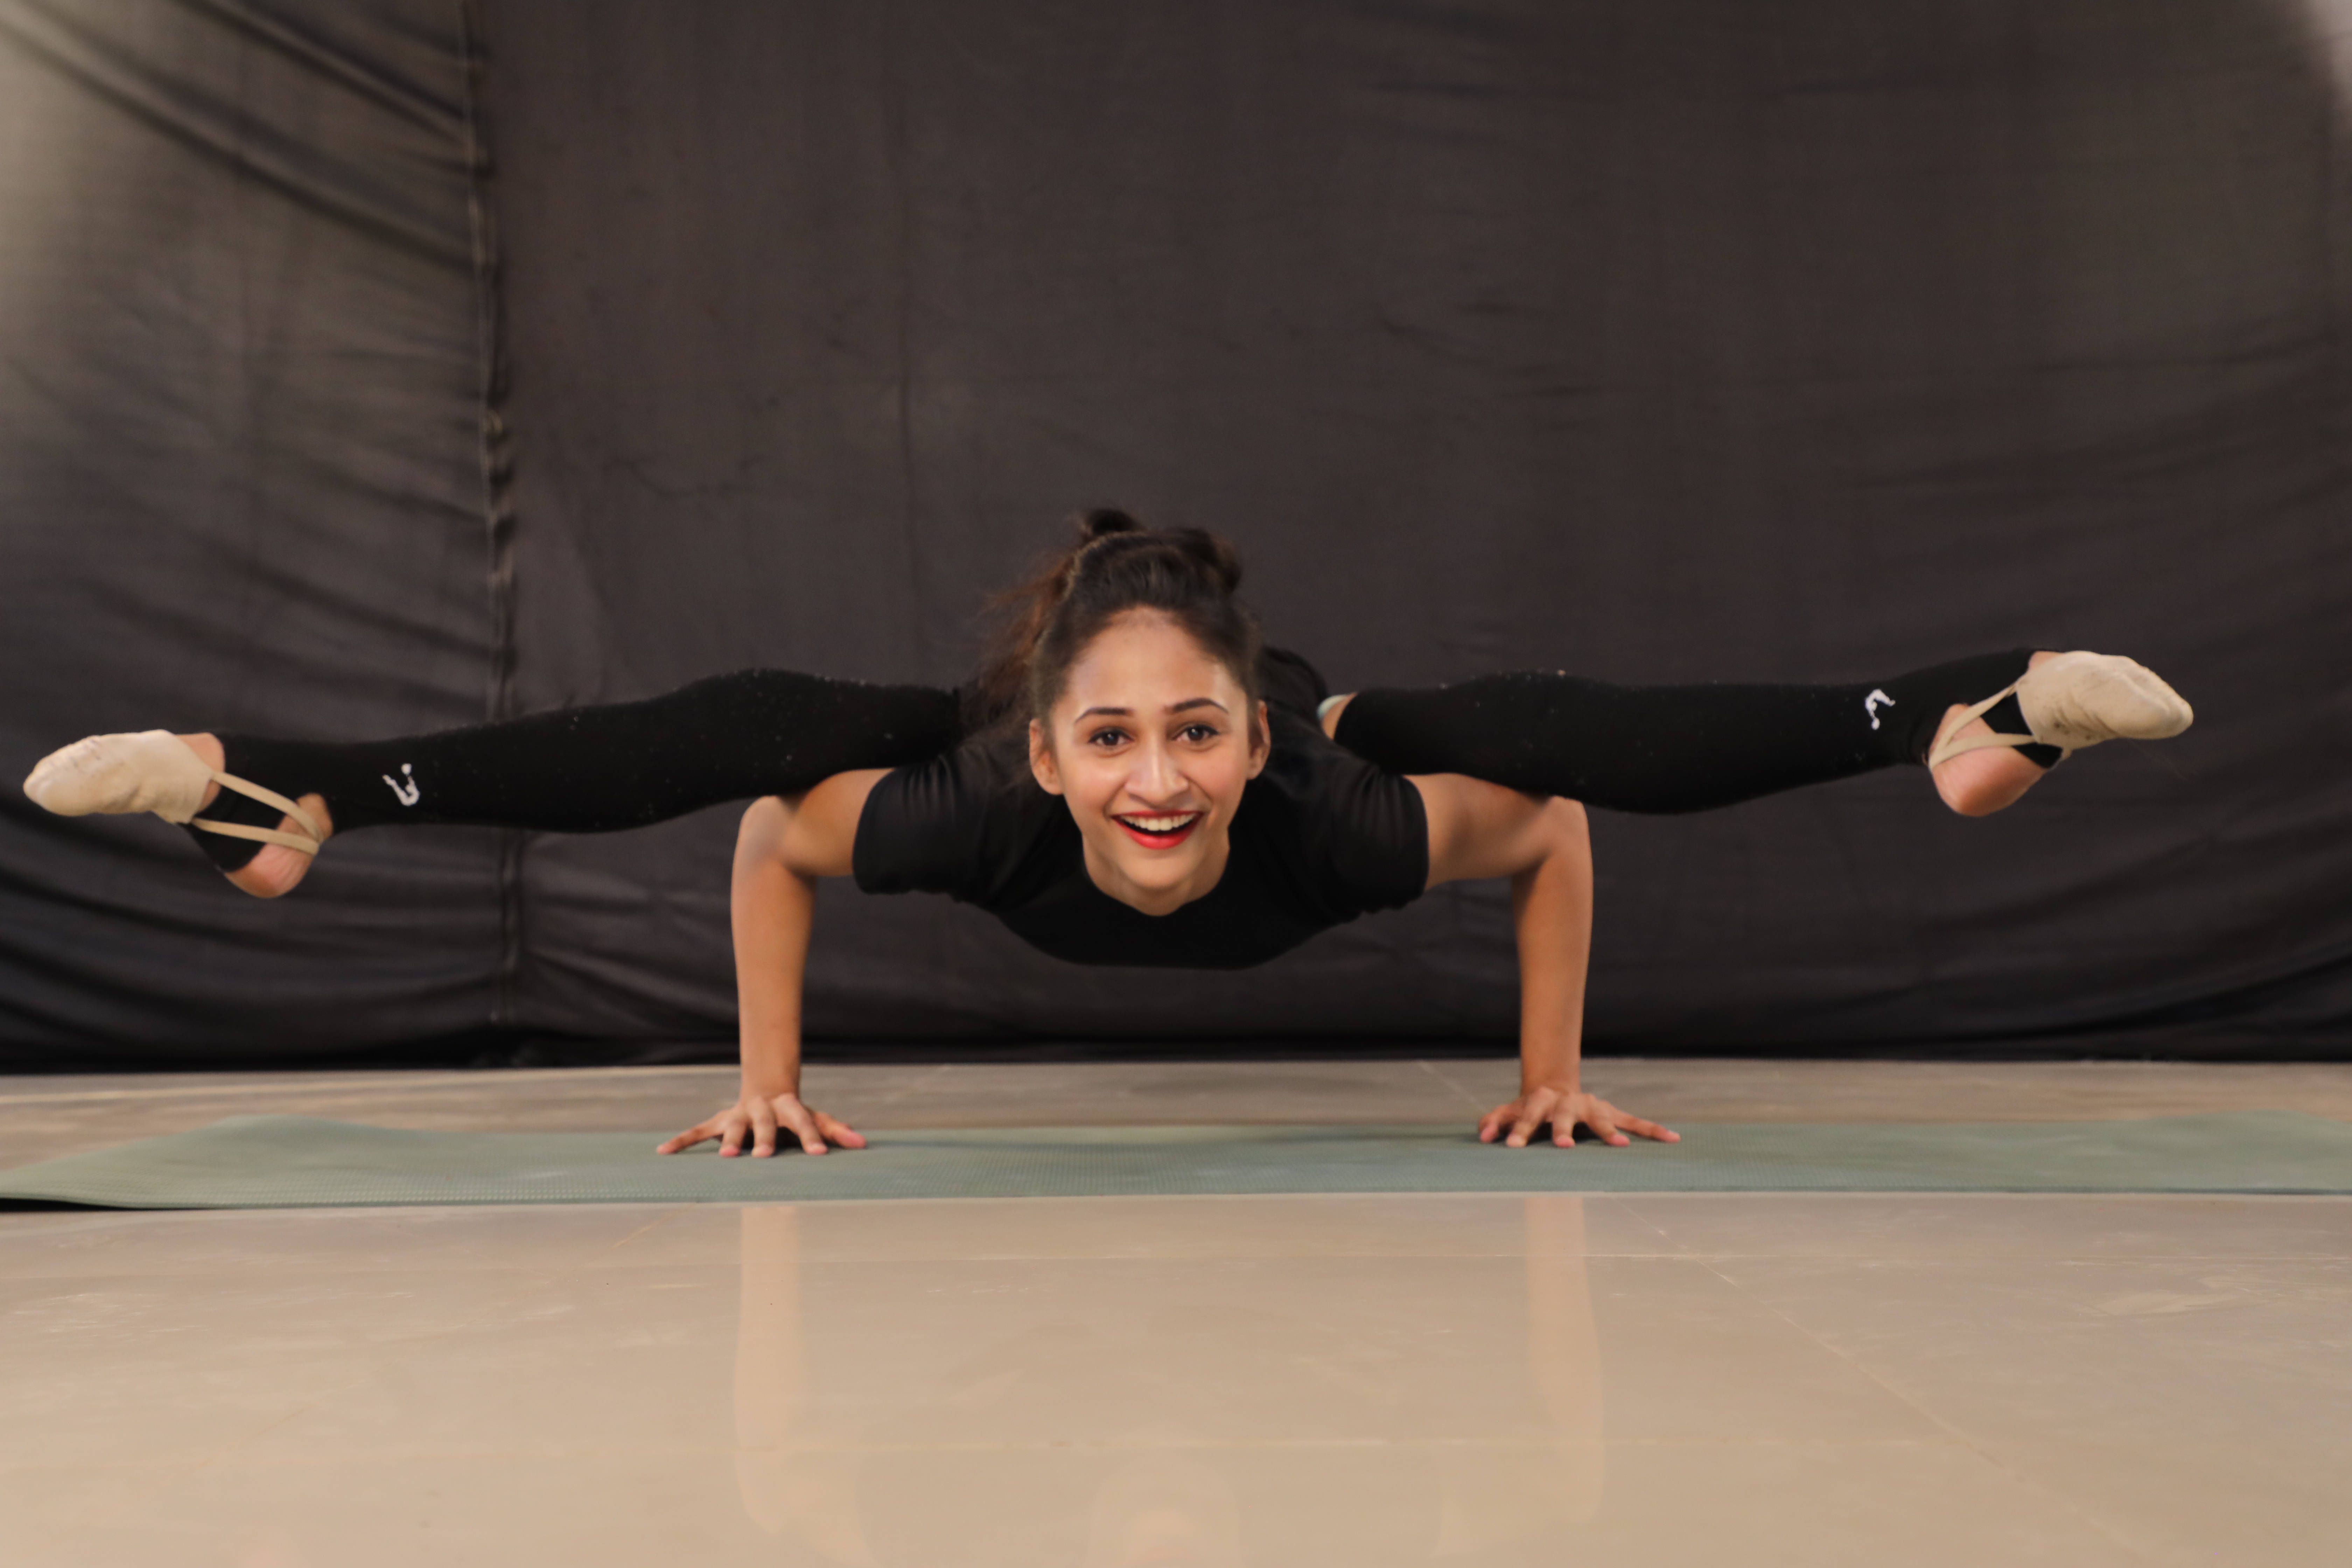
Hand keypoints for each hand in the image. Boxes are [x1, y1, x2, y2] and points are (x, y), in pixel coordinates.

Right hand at [656, 1089, 866, 1157]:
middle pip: (765, 1123)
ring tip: (724, 1158)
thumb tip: (863, 1144)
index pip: (803, 1121)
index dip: (812, 1137)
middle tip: (761, 1157)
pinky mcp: (717, 1122)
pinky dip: (681, 1142)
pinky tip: (663, 1153)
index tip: (819, 1155)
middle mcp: (761, 1109)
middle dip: (763, 1139)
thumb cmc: (795, 1112)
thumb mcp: (817, 1118)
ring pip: (731, 1126)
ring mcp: (737, 1115)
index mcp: (788, 1107)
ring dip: (728, 1140)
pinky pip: (697, 1132)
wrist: (765, 1088)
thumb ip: (836, 1130)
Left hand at [1478, 1085, 1678, 1149]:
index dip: (1517, 1130)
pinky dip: (1653, 1130)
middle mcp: (1568, 1102)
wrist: (1554, 1086)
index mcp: (1541, 1101)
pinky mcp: (1611, 1113)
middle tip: (1563, 1147)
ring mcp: (1592, 1107)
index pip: (1526, 1115)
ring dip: (1610, 1132)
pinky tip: (1673, 1139)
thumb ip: (1493, 1122)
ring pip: (1602, 1118)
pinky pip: (1635, 1121)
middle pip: (1563, 1116)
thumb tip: (1482, 1137)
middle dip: (1562, 1131)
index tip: (1511, 1147)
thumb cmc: (1529, 1108)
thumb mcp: (1509, 1111)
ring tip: (1621, 1147)